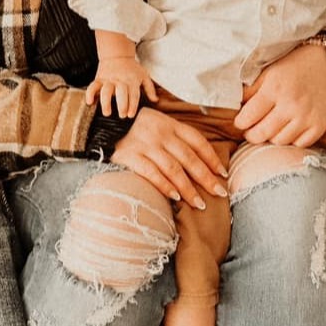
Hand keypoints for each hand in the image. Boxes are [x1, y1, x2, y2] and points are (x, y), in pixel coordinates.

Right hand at [85, 56, 156, 116]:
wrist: (117, 55)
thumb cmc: (132, 68)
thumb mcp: (144, 75)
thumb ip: (150, 88)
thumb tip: (155, 100)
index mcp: (132, 80)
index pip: (133, 94)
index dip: (132, 105)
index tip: (131, 115)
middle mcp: (120, 80)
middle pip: (121, 93)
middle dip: (121, 104)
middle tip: (122, 115)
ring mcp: (108, 80)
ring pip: (106, 90)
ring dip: (106, 102)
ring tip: (107, 112)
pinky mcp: (99, 79)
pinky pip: (92, 86)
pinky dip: (90, 94)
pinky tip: (90, 103)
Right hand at [110, 107, 229, 208]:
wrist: (103, 123)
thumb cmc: (135, 126)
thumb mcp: (158, 122)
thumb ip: (176, 136)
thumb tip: (201, 158)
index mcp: (170, 124)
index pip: (197, 142)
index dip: (212, 158)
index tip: (223, 174)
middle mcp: (160, 134)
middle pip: (189, 159)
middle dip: (206, 178)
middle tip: (219, 193)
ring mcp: (145, 145)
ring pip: (173, 169)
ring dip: (188, 188)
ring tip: (199, 203)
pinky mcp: (130, 156)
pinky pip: (151, 173)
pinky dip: (165, 186)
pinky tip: (175, 197)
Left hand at [235, 41, 325, 146]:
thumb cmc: (294, 65)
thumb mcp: (268, 72)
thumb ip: (251, 90)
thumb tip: (235, 107)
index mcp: (274, 89)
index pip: (248, 117)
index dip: (240, 123)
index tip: (241, 122)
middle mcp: (291, 105)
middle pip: (262, 133)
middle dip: (251, 135)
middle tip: (251, 131)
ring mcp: (307, 117)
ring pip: (280, 141)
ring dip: (272, 137)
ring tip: (271, 129)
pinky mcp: (320, 125)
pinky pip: (299, 144)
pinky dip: (292, 140)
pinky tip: (288, 130)